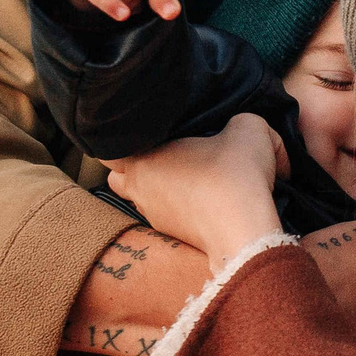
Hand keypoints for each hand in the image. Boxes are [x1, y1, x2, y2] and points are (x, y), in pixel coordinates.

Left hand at [107, 116, 287, 262]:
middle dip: (130, 168)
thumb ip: (239, 118)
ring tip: (182, 176)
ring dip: (155, 189)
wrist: (244, 233)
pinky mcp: (174, 236)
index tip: (140, 132)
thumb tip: (238, 125)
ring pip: (141, 199)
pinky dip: (177, 208)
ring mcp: (155, 217)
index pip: (107, 150)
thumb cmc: (235, 178)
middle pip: (117, 179)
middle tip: (158, 153)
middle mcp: (139, 190)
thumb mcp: (248, 129)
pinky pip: (166, 217)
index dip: (119, 139)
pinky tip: (201, 199)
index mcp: (142, 160)